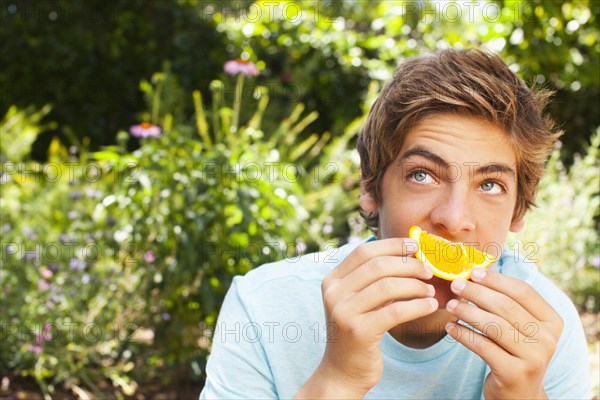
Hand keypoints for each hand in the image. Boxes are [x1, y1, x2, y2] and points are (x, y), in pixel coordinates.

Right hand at [295, 238, 436, 397]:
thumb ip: (374, 279)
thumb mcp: (359, 300)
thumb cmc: (359, 331)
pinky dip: (417, 305)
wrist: (343, 371)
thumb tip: (409, 253)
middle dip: (409, 265)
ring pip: (388, 286)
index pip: (364, 251)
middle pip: (378, 266)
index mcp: (332, 280)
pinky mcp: (358, 331)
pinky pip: (395, 311)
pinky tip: (430, 306)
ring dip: (415, 286)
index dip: (392, 245)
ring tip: (430, 290)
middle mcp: (333, 293)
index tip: (416, 246)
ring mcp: (343, 312)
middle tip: (429, 271)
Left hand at [444, 268, 562, 398]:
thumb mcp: (521, 327)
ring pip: (493, 325)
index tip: (473, 272)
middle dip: (476, 292)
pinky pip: (482, 346)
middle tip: (455, 285)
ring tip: (450, 305)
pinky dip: (462, 333)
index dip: (496, 279)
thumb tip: (476, 273)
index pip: (523, 292)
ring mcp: (533, 357)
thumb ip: (508, 303)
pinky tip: (450, 327)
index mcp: (552, 321)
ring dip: (467, 311)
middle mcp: (547, 339)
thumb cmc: (515, 351)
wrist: (520, 395)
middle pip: (506, 306)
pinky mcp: (514, 373)